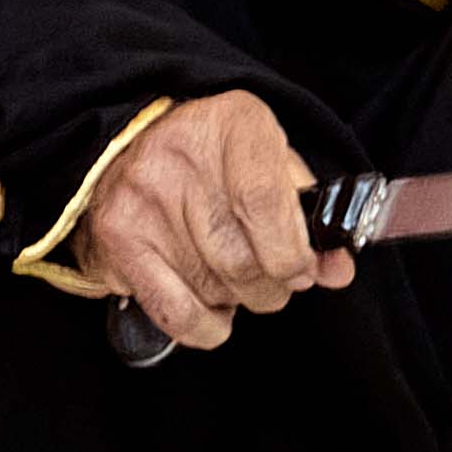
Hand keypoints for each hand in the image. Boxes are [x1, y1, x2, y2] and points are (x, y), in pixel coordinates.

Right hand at [0, 91, 345, 352]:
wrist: (130, 142)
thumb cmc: (217, 158)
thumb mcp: (273, 162)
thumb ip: (310, 215)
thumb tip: (335, 271)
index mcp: (232, 124)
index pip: (265, 205)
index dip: (293, 254)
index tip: (303, 270)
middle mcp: (177, 157)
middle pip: (241, 258)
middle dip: (272, 286)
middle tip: (273, 280)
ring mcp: (140, 200)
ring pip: (214, 289)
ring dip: (237, 299)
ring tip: (233, 277)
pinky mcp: (116, 238)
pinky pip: (176, 312)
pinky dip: (206, 326)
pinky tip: (211, 307)